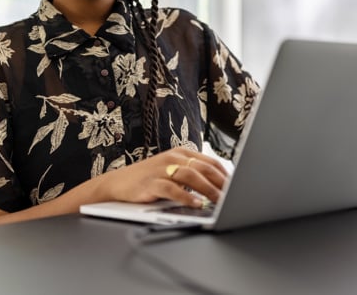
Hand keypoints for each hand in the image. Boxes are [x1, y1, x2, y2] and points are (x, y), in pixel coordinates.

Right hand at [100, 146, 229, 207]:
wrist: (118, 183)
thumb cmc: (150, 178)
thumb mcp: (173, 170)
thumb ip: (192, 174)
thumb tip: (219, 186)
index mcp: (182, 153)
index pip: (210, 162)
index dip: (225, 174)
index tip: (237, 187)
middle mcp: (173, 157)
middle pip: (203, 168)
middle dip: (221, 182)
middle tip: (234, 195)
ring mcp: (162, 169)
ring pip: (190, 176)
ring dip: (207, 189)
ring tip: (219, 201)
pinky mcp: (151, 183)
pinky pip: (171, 189)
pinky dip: (185, 196)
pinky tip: (195, 204)